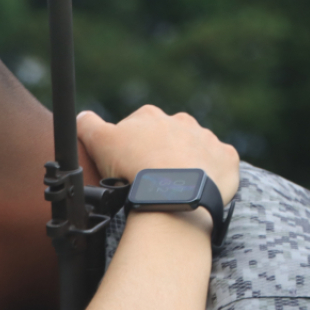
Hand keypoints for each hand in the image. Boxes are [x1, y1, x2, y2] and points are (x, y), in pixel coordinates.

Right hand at [78, 105, 239, 203]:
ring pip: (194, 150)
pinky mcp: (227, 158)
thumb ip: (87, 125)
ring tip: (174, 189)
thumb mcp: (99, 143)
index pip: (137, 127)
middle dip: (160, 154)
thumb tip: (82, 115)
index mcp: (151, 116)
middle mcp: (182, 121)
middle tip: (150, 180)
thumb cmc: (134, 168)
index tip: (127, 167)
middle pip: (168, 137)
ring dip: (185, 164)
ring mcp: (207, 139)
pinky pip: (219, 164)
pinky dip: (210, 175)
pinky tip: (198, 188)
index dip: (130, 148)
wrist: (174, 194)